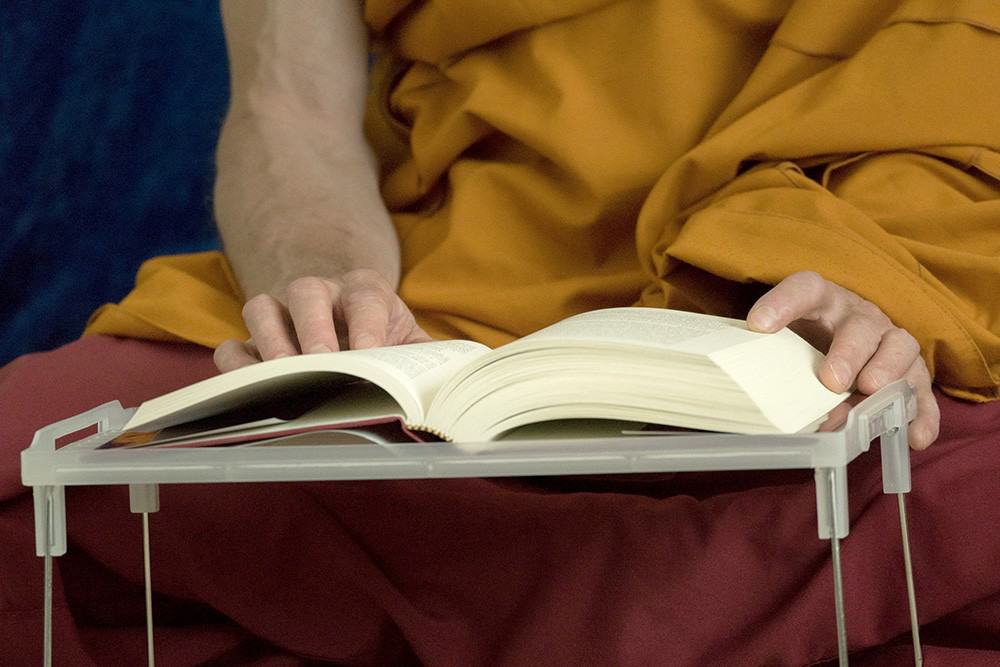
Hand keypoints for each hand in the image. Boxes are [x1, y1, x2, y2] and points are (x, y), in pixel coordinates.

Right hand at [214, 269, 432, 371]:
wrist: (352, 321)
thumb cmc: (387, 340)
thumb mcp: (415, 343)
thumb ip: (435, 361)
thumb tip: (461, 387)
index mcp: (366, 292)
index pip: (366, 298)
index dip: (368, 325)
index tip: (372, 355)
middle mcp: (320, 294)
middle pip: (307, 290)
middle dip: (313, 328)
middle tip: (321, 364)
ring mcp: (282, 315)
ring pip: (261, 307)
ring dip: (269, 342)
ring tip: (282, 377)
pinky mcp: (254, 342)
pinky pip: (231, 344)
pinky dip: (235, 364)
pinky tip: (249, 390)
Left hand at [746, 271, 938, 449]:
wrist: (835, 340)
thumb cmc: (803, 341)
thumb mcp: (784, 341)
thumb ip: (772, 361)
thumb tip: (757, 400)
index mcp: (821, 301)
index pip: (804, 289)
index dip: (782, 303)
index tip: (759, 325)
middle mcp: (859, 316)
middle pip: (860, 325)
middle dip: (848, 352)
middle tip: (832, 380)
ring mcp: (888, 341)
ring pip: (900, 346)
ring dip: (888, 371)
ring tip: (871, 393)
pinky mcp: (909, 370)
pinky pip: (922, 389)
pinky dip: (922, 414)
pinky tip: (915, 437)